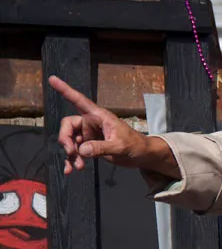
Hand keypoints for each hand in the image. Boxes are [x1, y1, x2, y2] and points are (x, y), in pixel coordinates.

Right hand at [48, 75, 179, 177]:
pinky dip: (72, 160)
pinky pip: (75, 151)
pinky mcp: (90, 146)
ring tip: (78, 167)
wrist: (142, 156)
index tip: (52, 79)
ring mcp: (89, 135)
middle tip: (71, 153)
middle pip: (68, 125)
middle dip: (65, 139)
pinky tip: (71, 170)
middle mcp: (92, 123)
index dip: (66, 90)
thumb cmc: (135, 145)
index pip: (79, 101)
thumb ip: (101, 148)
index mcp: (99, 116)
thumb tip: (81, 150)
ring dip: (70, 154)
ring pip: (70, 141)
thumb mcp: (119, 147)